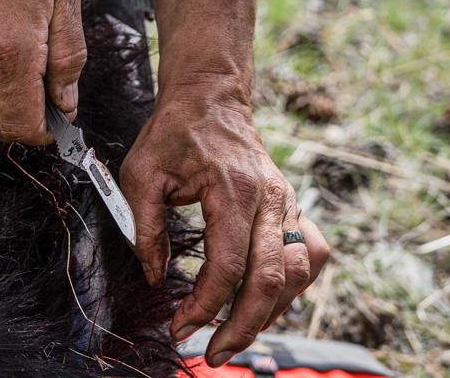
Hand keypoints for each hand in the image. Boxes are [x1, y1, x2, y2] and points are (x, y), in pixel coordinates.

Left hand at [120, 80, 330, 367]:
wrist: (211, 98)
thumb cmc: (174, 132)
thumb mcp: (141, 174)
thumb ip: (145, 228)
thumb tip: (155, 277)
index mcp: (234, 190)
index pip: (229, 265)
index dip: (205, 305)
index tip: (180, 327)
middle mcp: (271, 199)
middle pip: (271, 280)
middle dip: (243, 326)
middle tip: (214, 354)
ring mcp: (288, 203)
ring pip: (297, 274)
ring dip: (271, 312)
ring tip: (237, 335)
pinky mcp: (291, 207)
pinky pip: (308, 256)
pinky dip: (294, 286)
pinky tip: (268, 302)